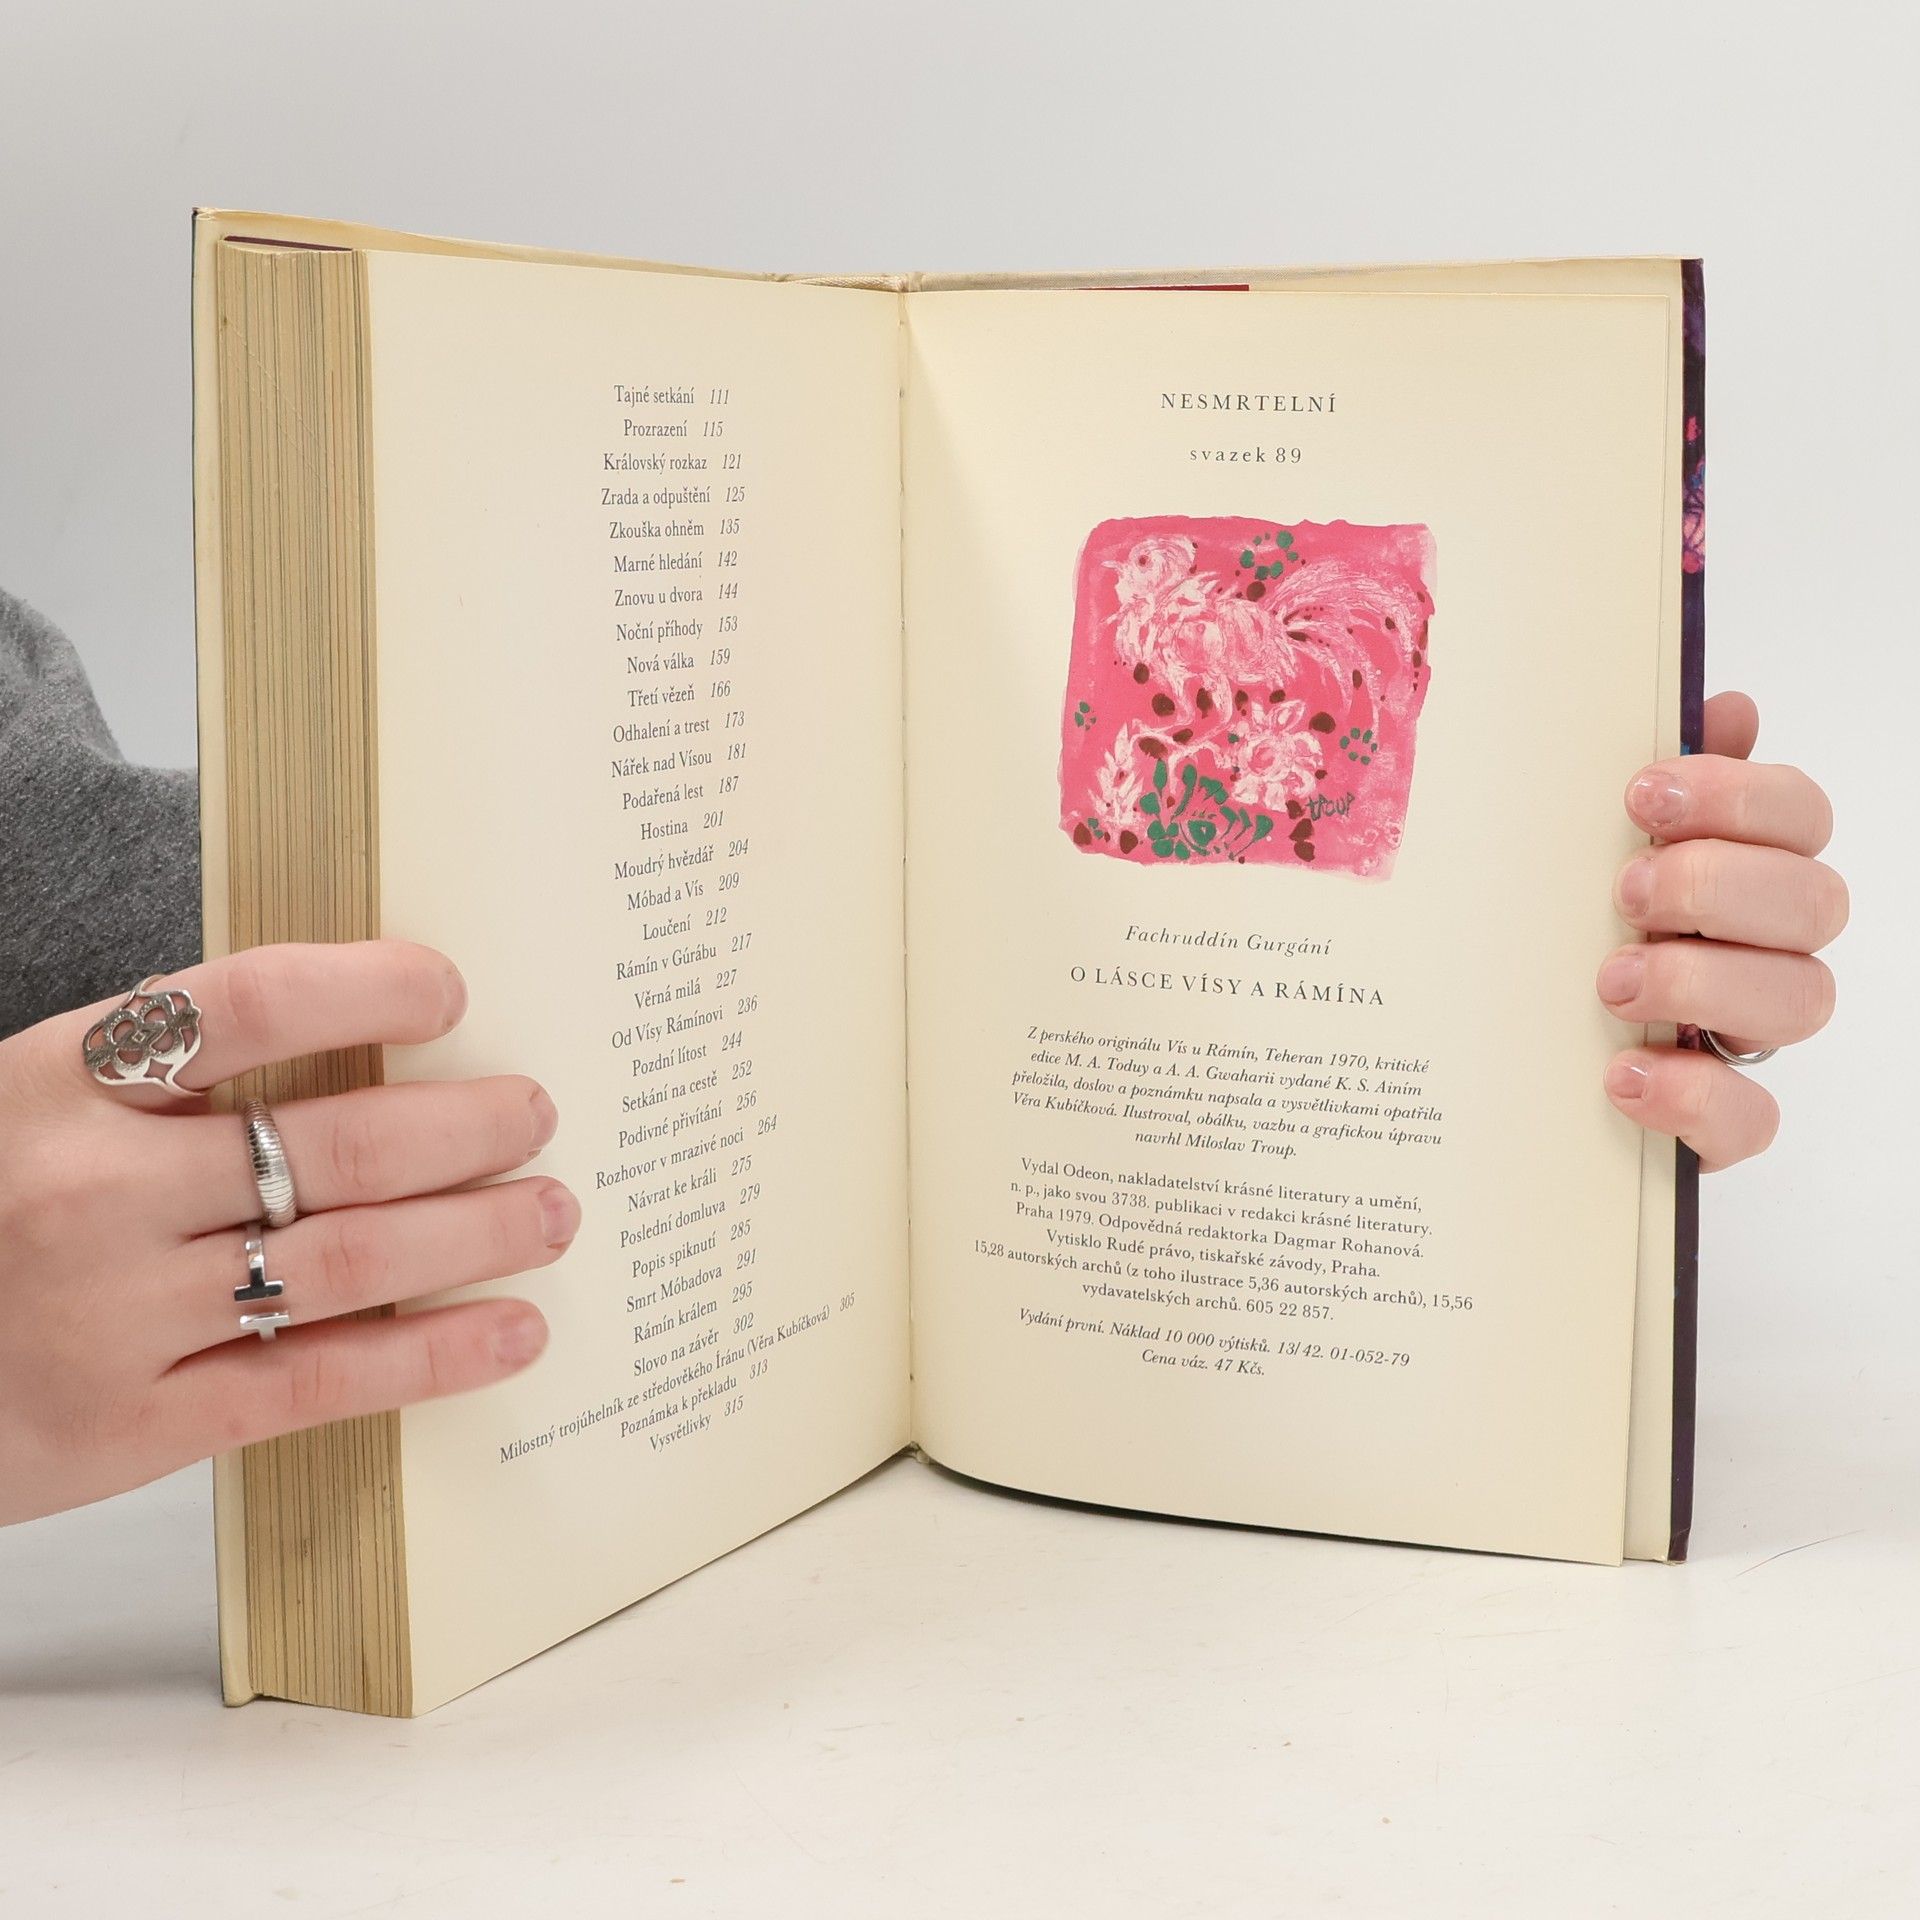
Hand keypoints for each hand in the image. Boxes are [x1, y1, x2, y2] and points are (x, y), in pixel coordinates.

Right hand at [0, 940, 578, 1525]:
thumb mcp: (29, 1109)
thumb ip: (160, 1083)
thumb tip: (359, 1047)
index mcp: (60, 1082)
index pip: (249, 1004)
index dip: (370, 986)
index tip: (450, 990)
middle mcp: (92, 1190)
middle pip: (339, 1145)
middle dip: (470, 1129)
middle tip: (537, 1113)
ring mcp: (113, 1315)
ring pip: (352, 1260)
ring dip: (481, 1233)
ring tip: (555, 1213)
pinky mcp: (133, 1426)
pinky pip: (318, 1382)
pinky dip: (434, 1354)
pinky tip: (514, 1331)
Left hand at [1597, 691, 1845, 1170]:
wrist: (1497, 1063)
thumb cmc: (1550, 936)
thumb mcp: (1572, 852)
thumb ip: (1650, 785)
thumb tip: (1725, 706)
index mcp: (1737, 868)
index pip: (1798, 814)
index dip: (1739, 796)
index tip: (1641, 794)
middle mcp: (1760, 947)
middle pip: (1814, 901)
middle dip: (1718, 884)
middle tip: (1625, 891)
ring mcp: (1745, 1035)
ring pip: (1801, 1000)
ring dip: (1707, 981)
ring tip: (1612, 982)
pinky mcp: (1716, 1120)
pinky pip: (1751, 1117)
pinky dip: (1693, 1094)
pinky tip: (1624, 1073)